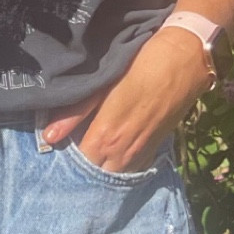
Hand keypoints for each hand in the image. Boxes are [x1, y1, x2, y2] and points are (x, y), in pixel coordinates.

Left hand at [42, 27, 214, 172]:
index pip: (78, 164)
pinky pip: (132, 168)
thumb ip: (75, 112)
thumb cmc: (140, 64)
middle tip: (70, 152)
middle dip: (82, 167)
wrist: (184, 59)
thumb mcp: (104, 83)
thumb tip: (48, 135)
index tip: (56, 150)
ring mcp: (141, 153)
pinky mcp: (156, 148)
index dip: (65, 160)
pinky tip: (112, 152)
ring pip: (114, 175)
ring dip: (101, 167)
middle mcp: (123, 152)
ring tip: (89, 152)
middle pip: (95, 174)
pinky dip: (119, 165)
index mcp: (105, 135)